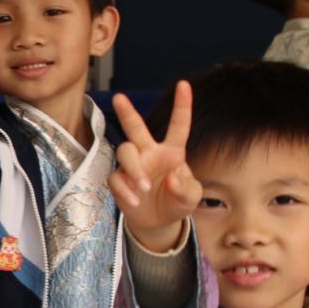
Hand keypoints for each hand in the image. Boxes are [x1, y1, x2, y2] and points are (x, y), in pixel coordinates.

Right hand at [109, 81, 201, 252]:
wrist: (158, 222)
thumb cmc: (177, 203)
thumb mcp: (191, 198)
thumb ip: (187, 188)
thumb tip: (171, 177)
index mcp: (172, 152)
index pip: (178, 126)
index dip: (182, 106)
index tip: (184, 84)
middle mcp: (149, 153)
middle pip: (135, 128)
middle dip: (127, 112)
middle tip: (119, 97)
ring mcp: (132, 165)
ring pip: (124, 152)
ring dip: (134, 170)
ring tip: (144, 188)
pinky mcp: (119, 180)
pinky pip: (116, 178)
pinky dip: (125, 191)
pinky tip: (134, 202)